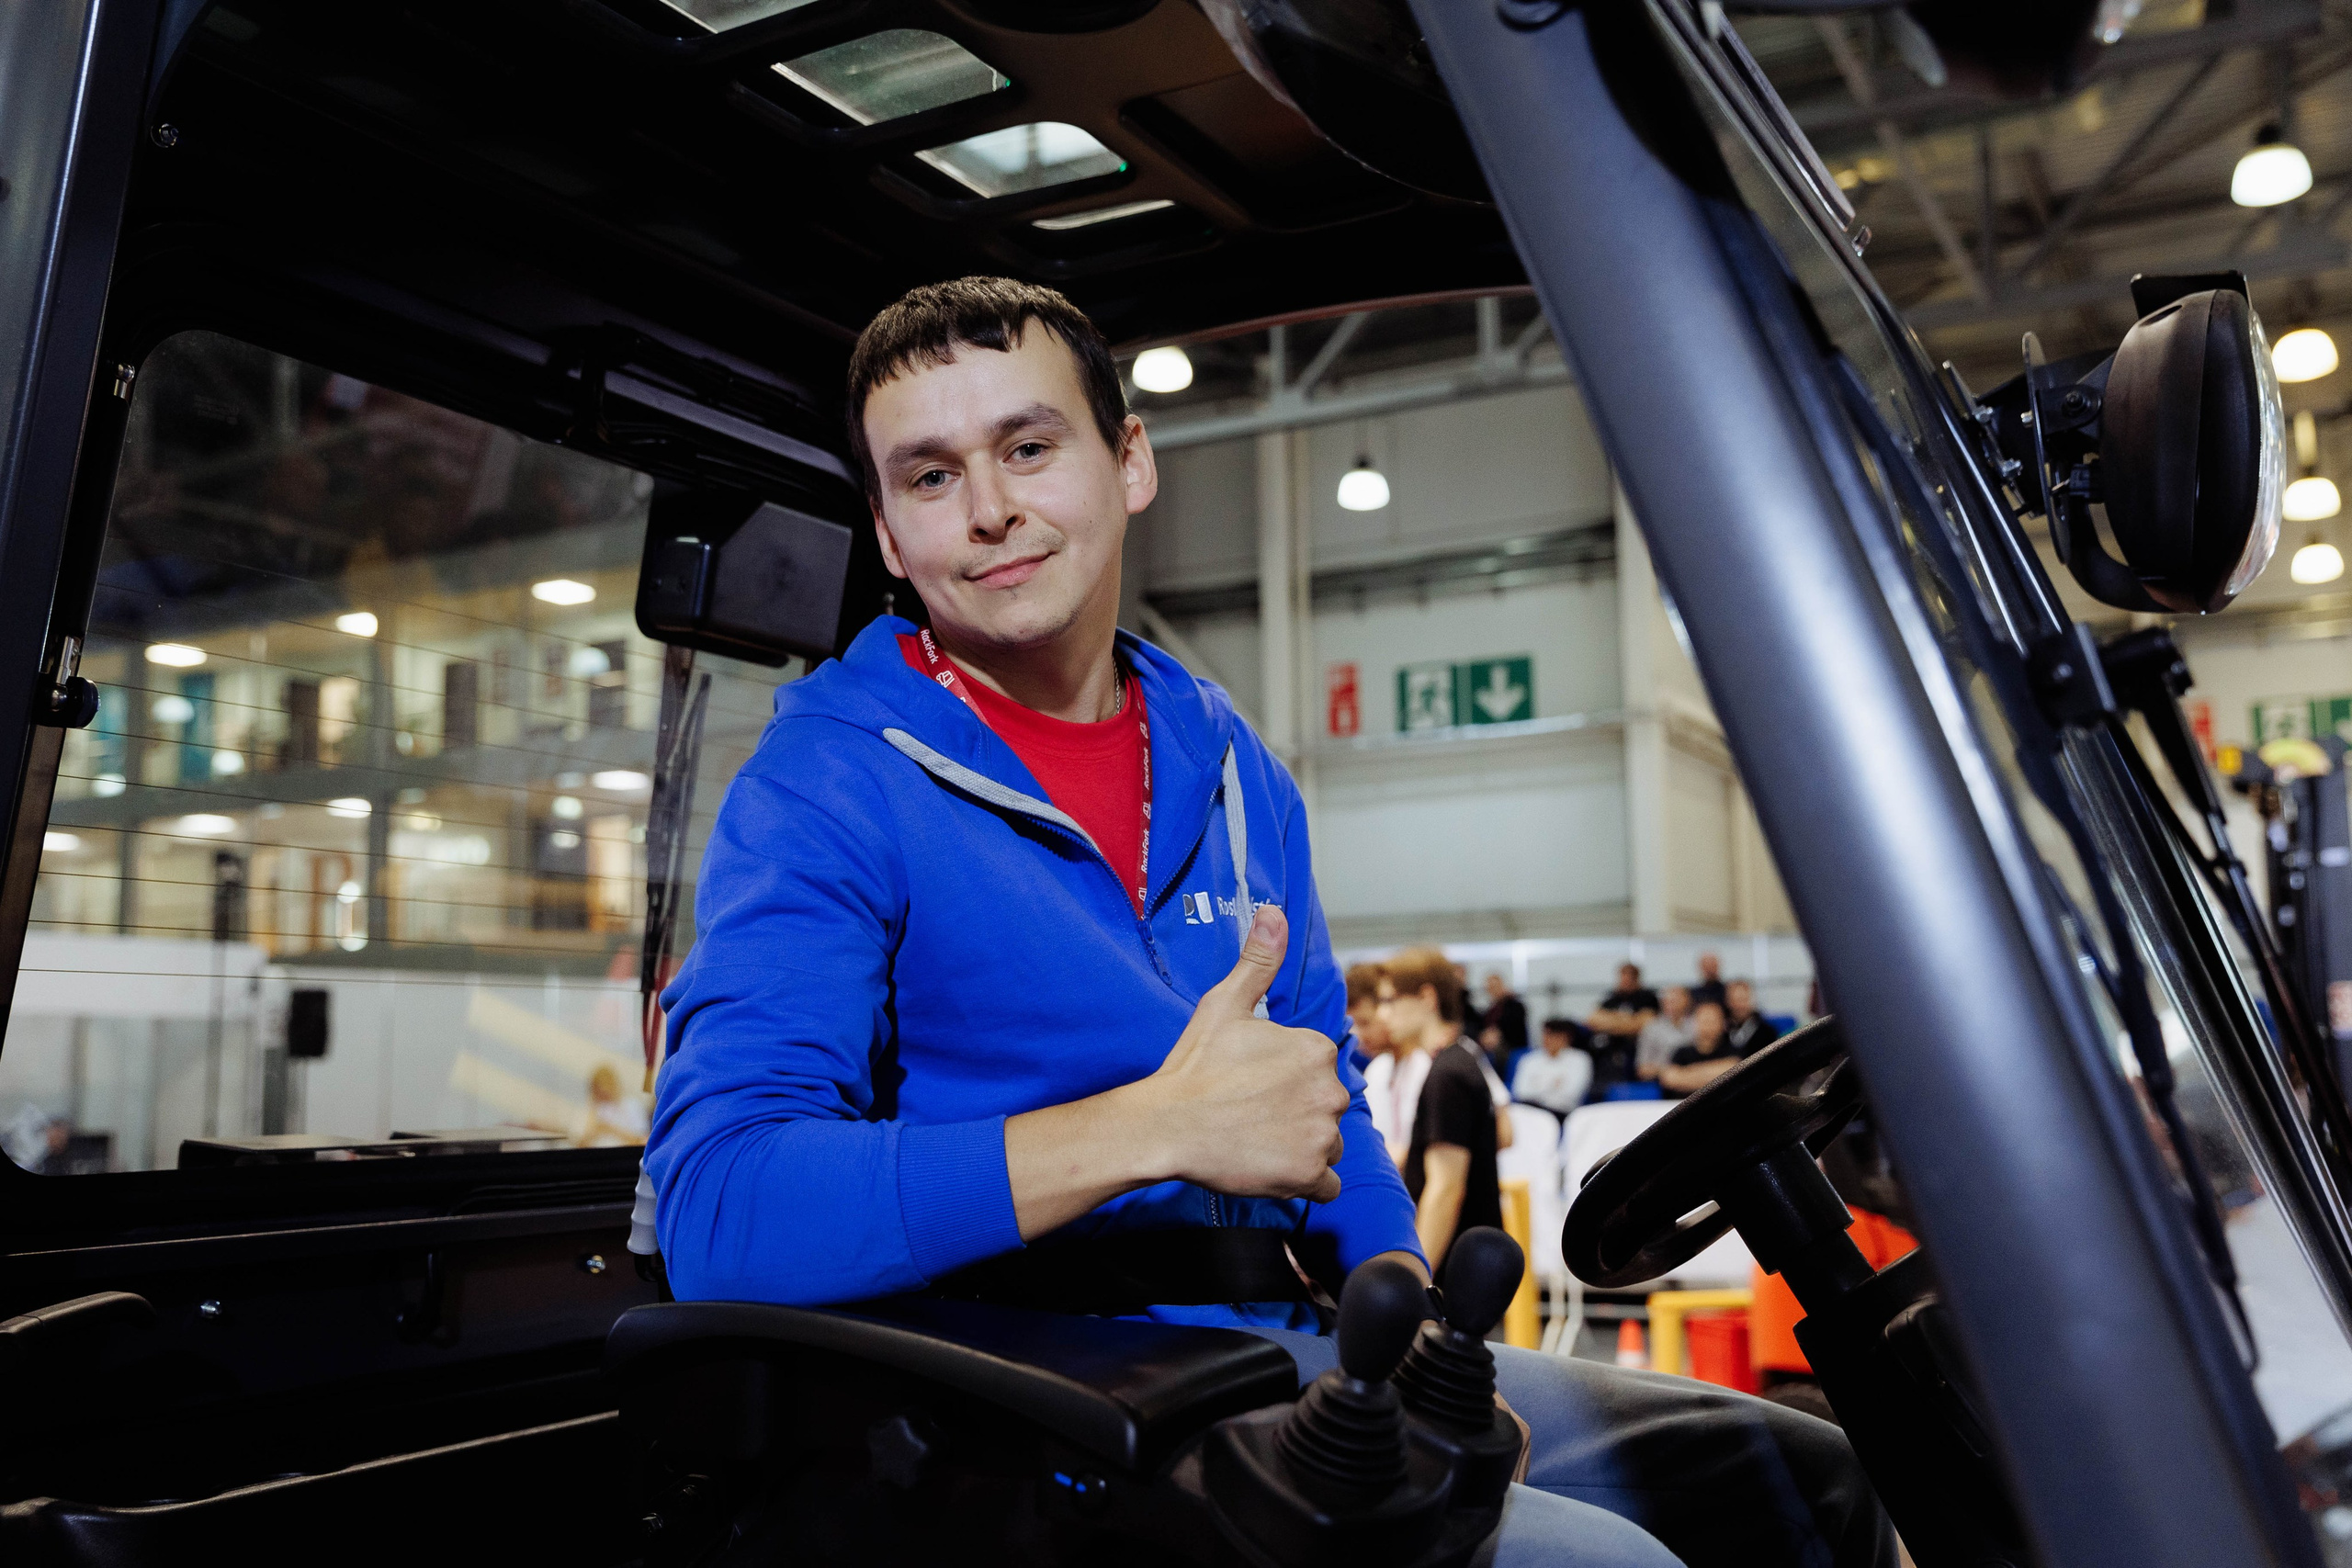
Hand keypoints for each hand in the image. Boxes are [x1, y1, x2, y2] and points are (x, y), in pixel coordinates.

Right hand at [1136, 905, 1348, 1202]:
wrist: (1167, 1125)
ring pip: (1326, 1144)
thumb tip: (1273, 911)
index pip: (1317, 1070)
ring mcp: (1322, 1136)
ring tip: (1256, 1139)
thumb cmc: (1194, 1066)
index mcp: (1316, 1049)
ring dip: (1301, 1147)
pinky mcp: (1311, 1175)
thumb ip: (1257, 961)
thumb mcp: (1224, 1005)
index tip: (1252, 1084)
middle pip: (1325, 1107)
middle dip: (1297, 1113)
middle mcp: (1330, 1091)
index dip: (1285, 1078)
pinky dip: (1303, 1180)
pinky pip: (1326, 1185)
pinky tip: (1270, 1166)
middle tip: (1250, 1113)